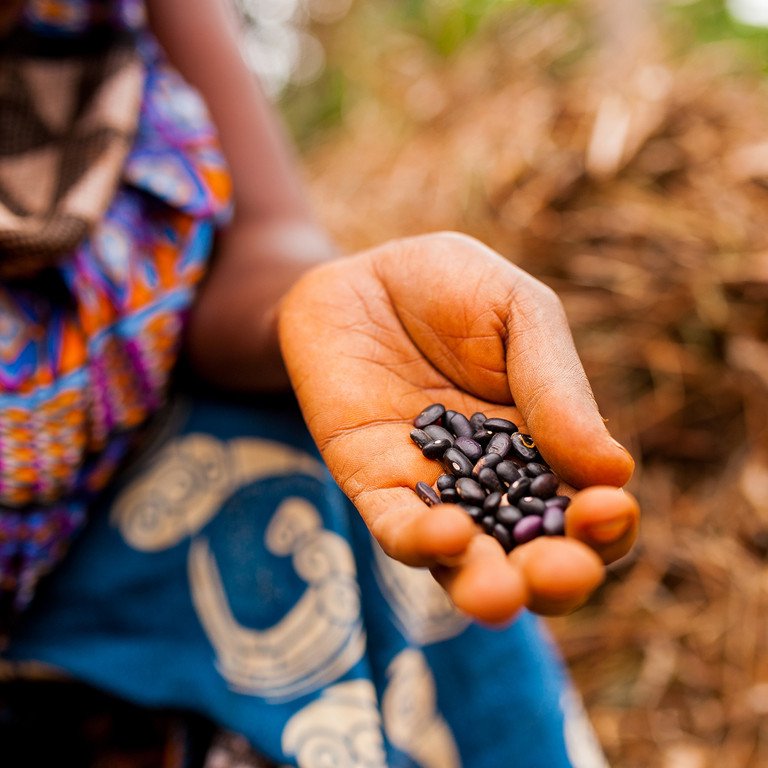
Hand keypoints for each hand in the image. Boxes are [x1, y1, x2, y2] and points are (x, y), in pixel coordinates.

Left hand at [278, 232, 638, 624]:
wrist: (361, 277)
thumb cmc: (450, 288)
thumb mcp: (520, 315)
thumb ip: (557, 388)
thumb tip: (615, 472)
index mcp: (547, 447)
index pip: (589, 513)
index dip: (608, 528)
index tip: (607, 508)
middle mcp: (493, 484)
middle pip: (533, 557)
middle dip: (555, 579)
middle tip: (561, 570)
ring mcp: (433, 490)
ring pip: (465, 563)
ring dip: (487, 585)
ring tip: (500, 591)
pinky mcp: (373, 483)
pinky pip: (397, 527)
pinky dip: (421, 541)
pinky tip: (446, 535)